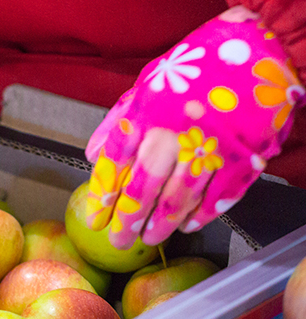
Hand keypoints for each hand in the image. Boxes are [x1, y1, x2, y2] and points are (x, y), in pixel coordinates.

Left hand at [85, 6, 302, 248]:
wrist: (252, 52)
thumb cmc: (195, 67)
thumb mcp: (148, 83)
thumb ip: (118, 121)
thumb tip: (92, 156)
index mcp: (144, 115)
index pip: (114, 166)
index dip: (102, 197)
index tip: (94, 219)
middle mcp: (171, 135)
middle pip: (141, 190)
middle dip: (126, 222)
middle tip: (118, 241)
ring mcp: (208, 148)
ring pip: (177, 199)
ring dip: (160, 224)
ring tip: (149, 238)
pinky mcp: (242, 157)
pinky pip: (217, 197)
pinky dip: (201, 215)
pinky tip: (188, 225)